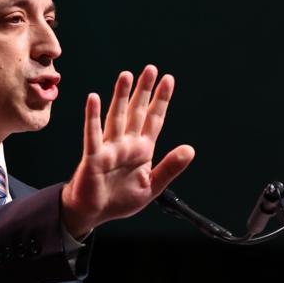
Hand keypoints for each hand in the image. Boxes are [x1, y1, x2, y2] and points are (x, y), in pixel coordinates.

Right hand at [61, 65, 194, 238]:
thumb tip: (190, 149)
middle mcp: (126, 144)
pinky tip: (93, 99)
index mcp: (142, 150)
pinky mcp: (93, 157)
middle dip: (143, 91)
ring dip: (120, 97)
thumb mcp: (152, 186)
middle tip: (150, 69)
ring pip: (116, 118)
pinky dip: (93, 118)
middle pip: (136, 112)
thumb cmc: (120, 200)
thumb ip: (170, 167)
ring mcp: (109, 148)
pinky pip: (93, 135)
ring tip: (126, 76)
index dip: (161, 100)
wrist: (95, 213)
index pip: (154, 120)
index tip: (168, 79)